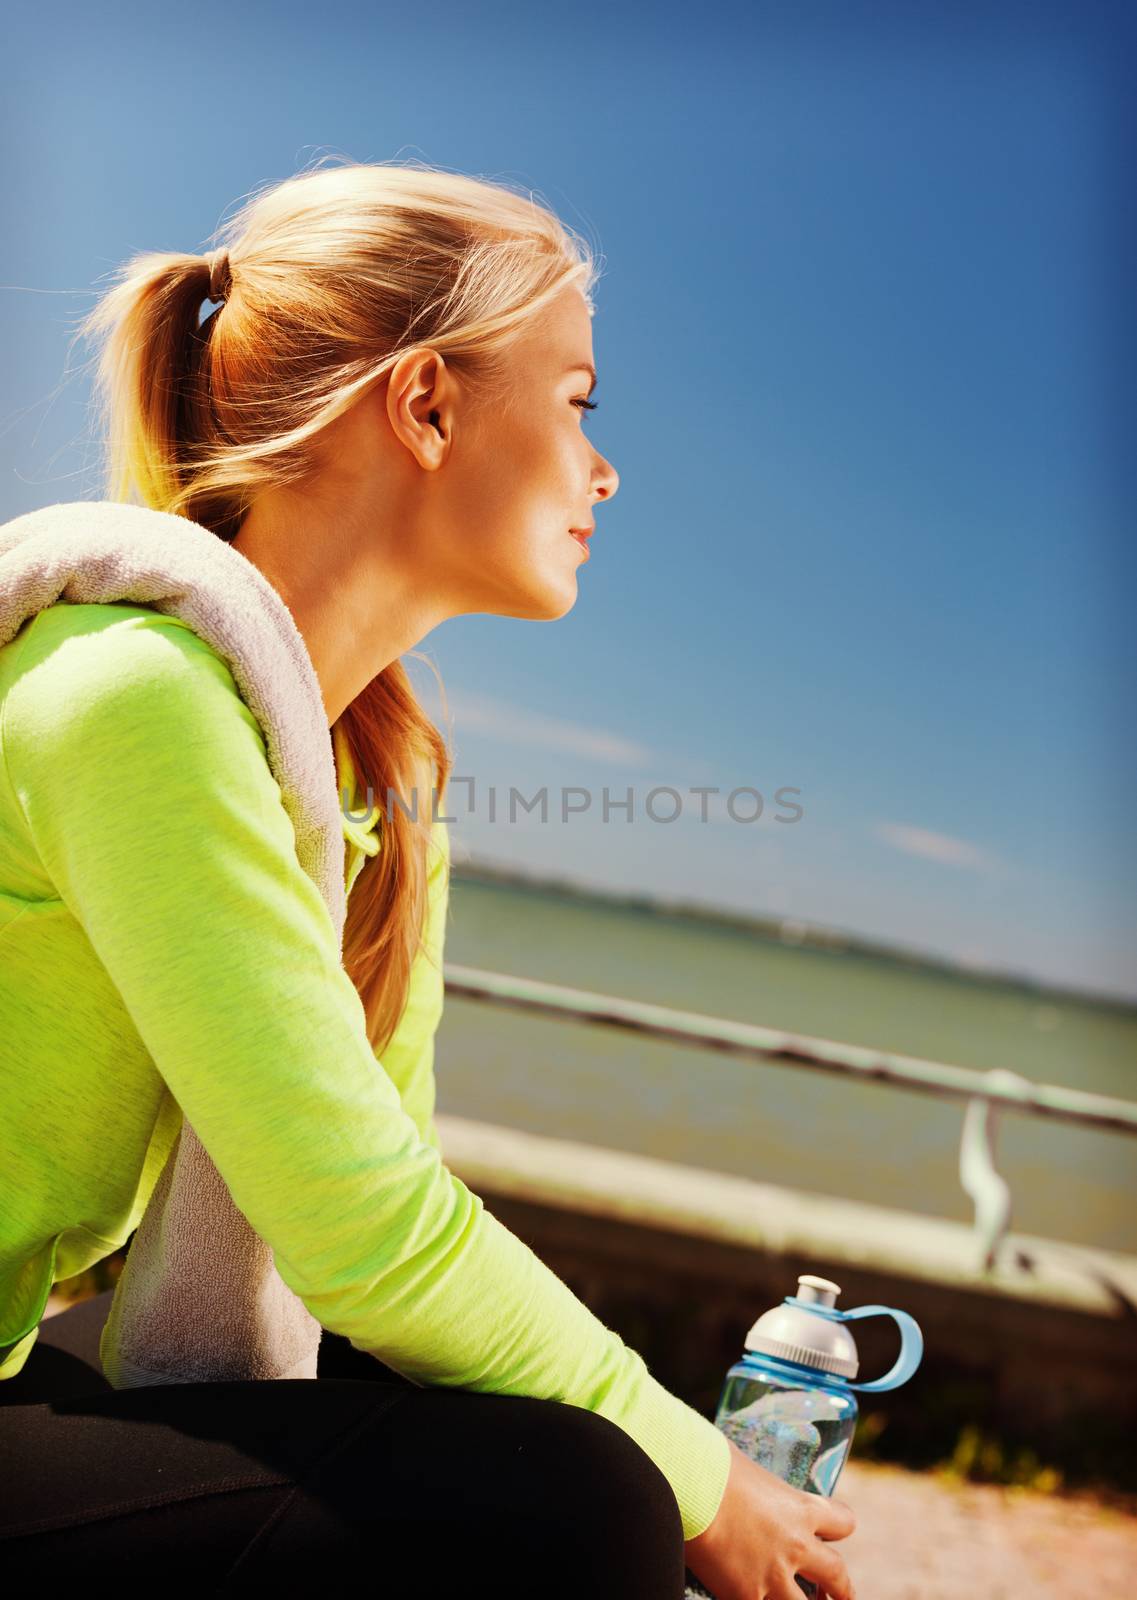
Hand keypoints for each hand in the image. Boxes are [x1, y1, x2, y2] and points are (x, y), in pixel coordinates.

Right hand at [683, 1437, 856, 1599]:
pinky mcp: (746, 1596)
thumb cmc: (711, 1463)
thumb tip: (741, 1482)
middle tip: (841, 1594)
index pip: (843, 1522)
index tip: (830, 1534)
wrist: (688, 1486)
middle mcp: (796, 1545)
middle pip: (839, 1576)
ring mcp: (774, 1575)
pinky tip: (744, 1595)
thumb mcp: (747, 1467)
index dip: (838, 1528)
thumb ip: (756, 1486)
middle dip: (842, 1589)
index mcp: (801, 1508)